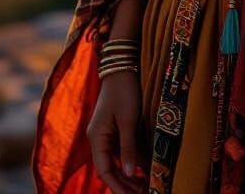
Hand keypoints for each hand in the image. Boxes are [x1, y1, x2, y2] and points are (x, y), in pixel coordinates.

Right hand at [86, 70, 145, 193]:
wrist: (123, 64)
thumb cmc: (124, 90)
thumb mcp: (128, 119)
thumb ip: (128, 147)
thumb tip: (129, 173)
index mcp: (97, 138)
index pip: (104, 170)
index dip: (118, 186)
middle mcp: (99, 138)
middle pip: (110, 168)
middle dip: (125, 183)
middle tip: (144, 192)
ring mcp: (107, 132)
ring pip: (118, 160)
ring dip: (130, 173)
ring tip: (147, 183)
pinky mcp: (116, 126)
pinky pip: (123, 148)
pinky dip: (133, 158)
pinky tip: (145, 166)